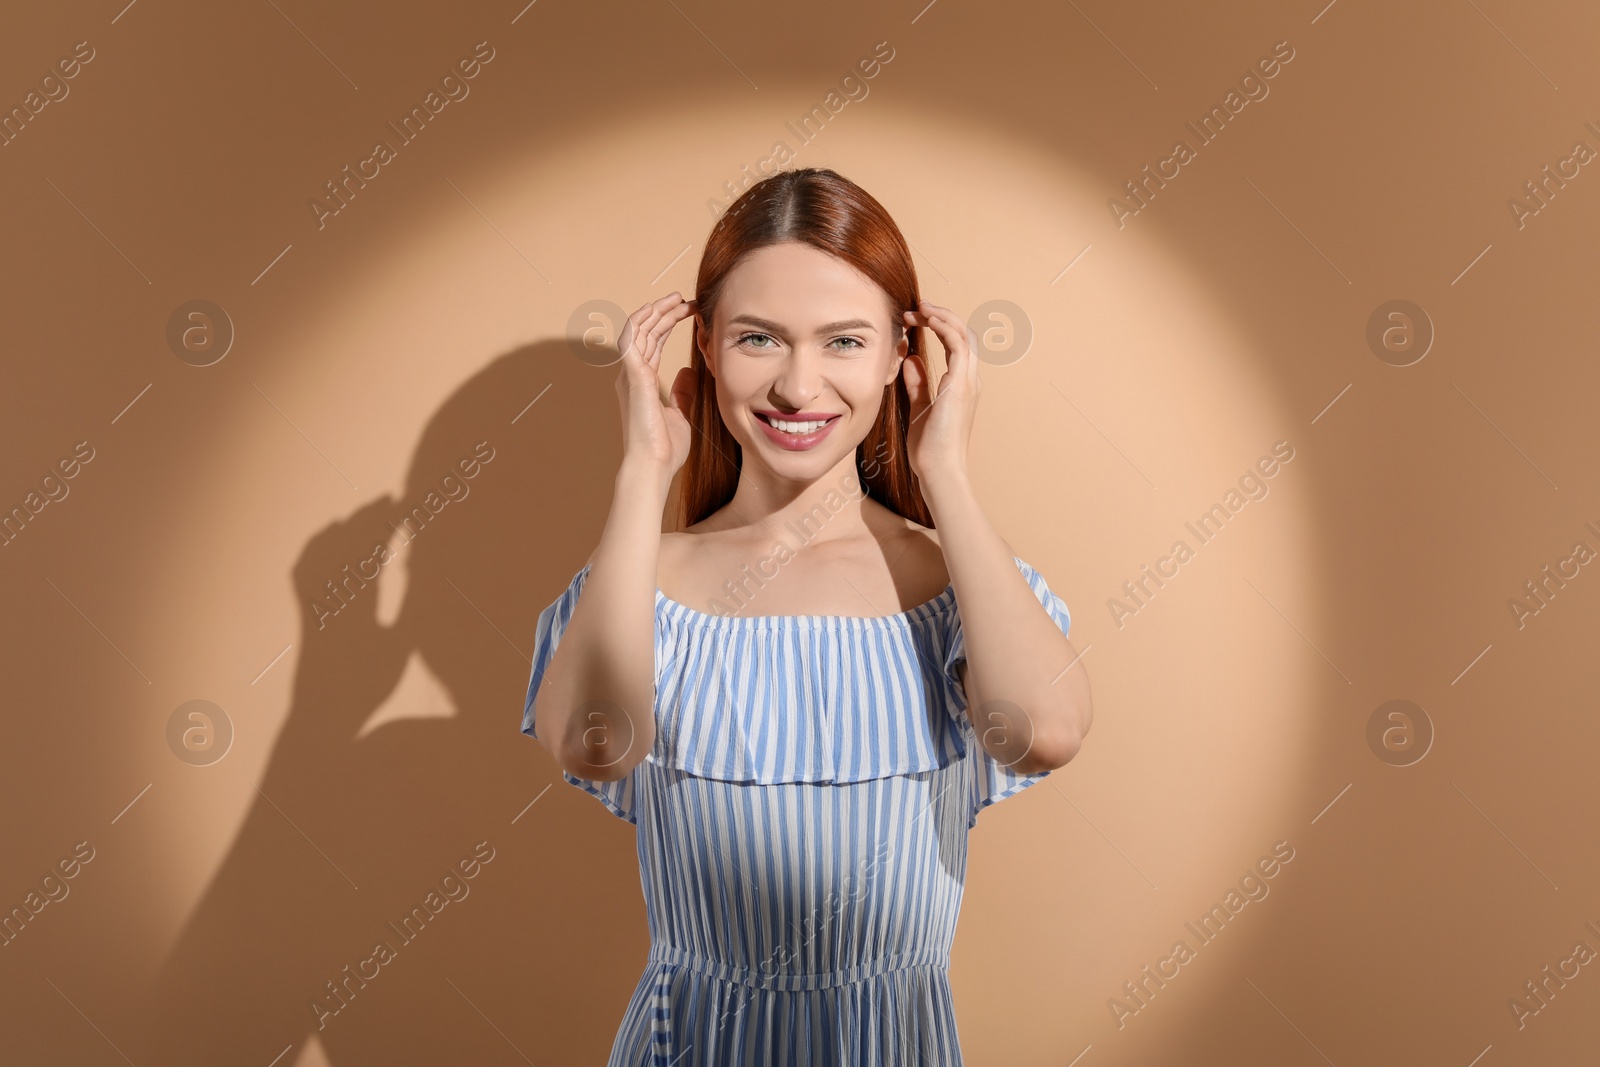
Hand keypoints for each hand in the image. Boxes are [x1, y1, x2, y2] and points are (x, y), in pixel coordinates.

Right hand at [615, 292, 696, 484]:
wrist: (654, 465)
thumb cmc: (665, 449)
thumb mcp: (681, 415)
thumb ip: (682, 392)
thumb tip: (688, 370)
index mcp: (643, 383)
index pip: (653, 344)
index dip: (668, 325)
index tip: (690, 313)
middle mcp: (632, 375)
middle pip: (646, 333)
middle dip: (665, 313)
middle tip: (687, 300)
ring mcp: (629, 374)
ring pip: (638, 330)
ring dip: (656, 311)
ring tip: (676, 298)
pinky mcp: (631, 375)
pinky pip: (630, 338)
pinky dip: (641, 320)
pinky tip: (656, 308)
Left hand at [901, 299, 979, 487]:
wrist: (939, 470)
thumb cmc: (929, 448)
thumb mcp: (919, 408)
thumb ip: (917, 383)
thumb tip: (911, 359)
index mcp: (961, 386)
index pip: (956, 344)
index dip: (938, 326)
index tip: (914, 318)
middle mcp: (969, 380)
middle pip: (963, 334)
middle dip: (941, 315)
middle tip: (916, 307)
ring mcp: (967, 382)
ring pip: (963, 334)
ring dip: (942, 316)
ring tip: (919, 307)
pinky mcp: (960, 385)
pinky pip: (958, 345)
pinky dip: (945, 327)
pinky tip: (928, 319)